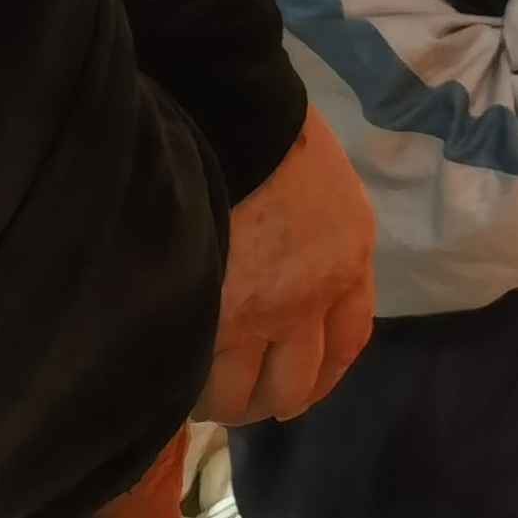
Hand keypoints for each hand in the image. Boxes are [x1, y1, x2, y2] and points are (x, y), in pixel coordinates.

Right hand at [201, 113, 376, 424]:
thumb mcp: (322, 188)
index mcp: (349, 258)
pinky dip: (183, 386)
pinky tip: (167, 379)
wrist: (230, 115)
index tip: (300, 391)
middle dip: (270, 399)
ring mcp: (261, 312)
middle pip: (298, 382)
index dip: (324, 373)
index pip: (349, 339)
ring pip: (242, 393)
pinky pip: (197, 377)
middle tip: (240, 402)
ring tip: (194, 394)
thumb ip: (314, 238)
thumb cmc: (269, 134)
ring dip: (221, 402)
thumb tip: (284, 271)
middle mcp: (314, 297)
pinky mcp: (210, 316)